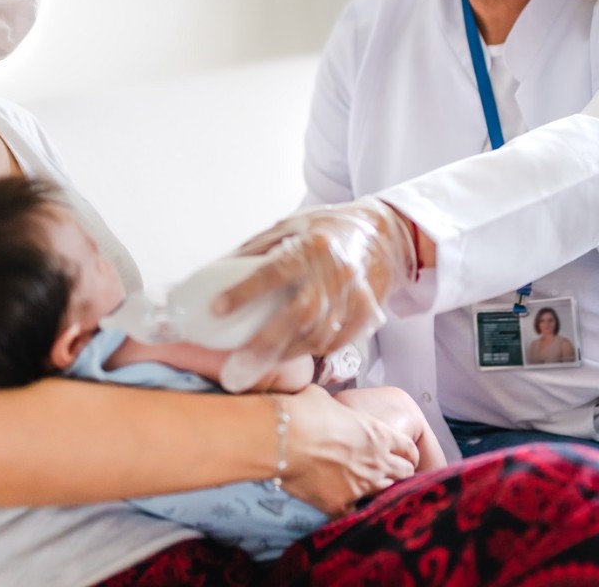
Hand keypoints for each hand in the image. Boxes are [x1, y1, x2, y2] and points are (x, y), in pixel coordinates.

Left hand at [215, 198, 416, 392]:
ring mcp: (355, 295)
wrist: (383, 235)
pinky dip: (310, 352)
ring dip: (284, 355)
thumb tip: (215, 270)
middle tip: (235, 371)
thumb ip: (258, 248)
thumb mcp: (291, 226)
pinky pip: (336, 342)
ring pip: (318, 335)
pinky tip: (289, 356)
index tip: (216, 309)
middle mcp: (336, 271)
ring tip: (254, 369)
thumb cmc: (328, 230)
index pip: (274, 271)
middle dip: (264, 345)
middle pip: (299, 314)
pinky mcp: (366, 313)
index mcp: (313, 246)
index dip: (244, 291)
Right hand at [279, 385, 417, 515]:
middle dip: (401, 473)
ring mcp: (361, 486)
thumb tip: (325, 405)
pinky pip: (353, 511)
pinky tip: (340, 502)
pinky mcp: (340, 504)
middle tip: (391, 473)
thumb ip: (336, 409)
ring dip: (378, 489)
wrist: (281, 438)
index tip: (407, 456)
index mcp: (378, 434)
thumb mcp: (326, 399)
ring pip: (384, 493)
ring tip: (365, 485)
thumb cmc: (303, 411)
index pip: (408, 448)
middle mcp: (376, 462)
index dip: (409, 453)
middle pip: (404, 473)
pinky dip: (348, 507)